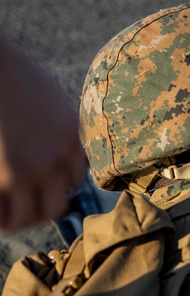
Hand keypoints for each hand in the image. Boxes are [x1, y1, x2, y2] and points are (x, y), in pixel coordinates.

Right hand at [0, 39, 87, 230]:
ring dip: (14, 219)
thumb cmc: (10, 76)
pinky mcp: (0, 177)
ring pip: (27, 218)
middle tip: (19, 207)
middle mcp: (55, 160)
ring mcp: (25, 171)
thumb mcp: (50, 102)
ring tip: (2, 212)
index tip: (38, 184)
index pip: (75, 181)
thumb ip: (57, 132)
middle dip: (38, 211)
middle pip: (56, 207)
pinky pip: (0, 215)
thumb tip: (53, 161)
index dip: (55, 185)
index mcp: (72, 140)